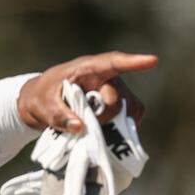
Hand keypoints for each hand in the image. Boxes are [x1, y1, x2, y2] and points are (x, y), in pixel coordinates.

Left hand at [17, 51, 156, 133]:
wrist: (42, 103)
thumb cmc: (42, 97)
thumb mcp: (42, 106)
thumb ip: (58, 116)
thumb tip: (79, 127)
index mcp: (87, 68)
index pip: (112, 62)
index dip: (132, 62)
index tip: (152, 61)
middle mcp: (106, 78)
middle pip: (118, 98)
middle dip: (103, 116)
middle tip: (81, 123)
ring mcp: (114, 92)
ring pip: (129, 109)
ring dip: (113, 124)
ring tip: (89, 128)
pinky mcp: (118, 106)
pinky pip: (129, 118)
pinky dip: (120, 129)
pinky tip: (104, 133)